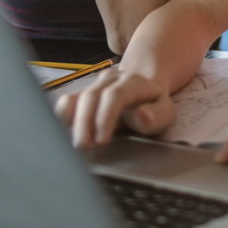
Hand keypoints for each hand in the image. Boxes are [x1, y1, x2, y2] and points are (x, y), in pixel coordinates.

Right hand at [54, 68, 176, 148]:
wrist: (144, 92)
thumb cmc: (154, 107)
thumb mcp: (166, 113)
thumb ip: (157, 116)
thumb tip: (141, 117)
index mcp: (133, 82)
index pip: (115, 95)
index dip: (105, 117)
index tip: (101, 141)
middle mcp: (110, 80)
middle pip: (91, 95)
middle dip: (84, 123)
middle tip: (82, 147)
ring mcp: (94, 86)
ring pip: (75, 98)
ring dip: (71, 122)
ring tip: (71, 144)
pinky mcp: (83, 96)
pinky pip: (67, 102)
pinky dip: (61, 118)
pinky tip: (61, 134)